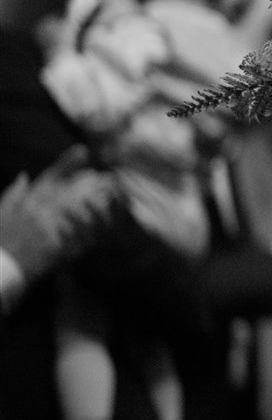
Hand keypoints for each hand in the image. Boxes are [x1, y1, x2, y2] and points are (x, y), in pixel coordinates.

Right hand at [0, 147, 117, 284]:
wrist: (0, 268)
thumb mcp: (2, 213)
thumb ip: (14, 194)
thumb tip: (25, 175)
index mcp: (26, 202)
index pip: (49, 178)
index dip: (66, 163)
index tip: (83, 150)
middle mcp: (36, 211)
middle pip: (72, 192)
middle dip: (93, 186)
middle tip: (111, 180)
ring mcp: (46, 227)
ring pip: (80, 212)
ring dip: (97, 209)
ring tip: (112, 203)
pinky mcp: (53, 246)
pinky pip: (78, 237)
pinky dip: (90, 234)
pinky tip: (101, 232)